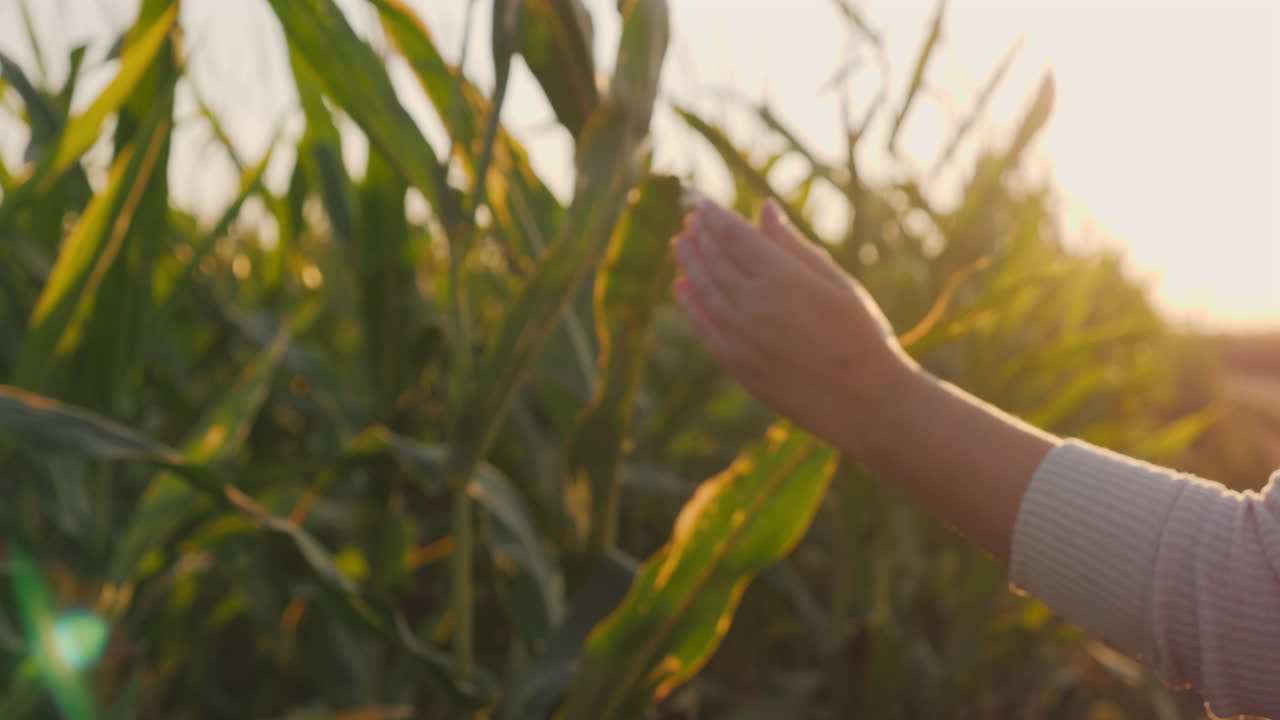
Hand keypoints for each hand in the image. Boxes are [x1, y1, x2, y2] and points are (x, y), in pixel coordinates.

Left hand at [671, 198, 915, 454]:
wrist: (863, 402)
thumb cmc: (859, 334)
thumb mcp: (835, 282)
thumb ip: (793, 245)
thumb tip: (764, 208)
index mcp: (783, 278)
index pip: (735, 237)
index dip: (715, 217)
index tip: (701, 203)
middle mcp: (755, 305)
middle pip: (715, 260)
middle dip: (700, 236)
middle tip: (689, 219)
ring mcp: (740, 336)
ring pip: (703, 290)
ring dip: (689, 263)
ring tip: (681, 244)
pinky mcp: (735, 364)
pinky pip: (702, 326)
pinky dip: (689, 303)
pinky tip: (682, 286)